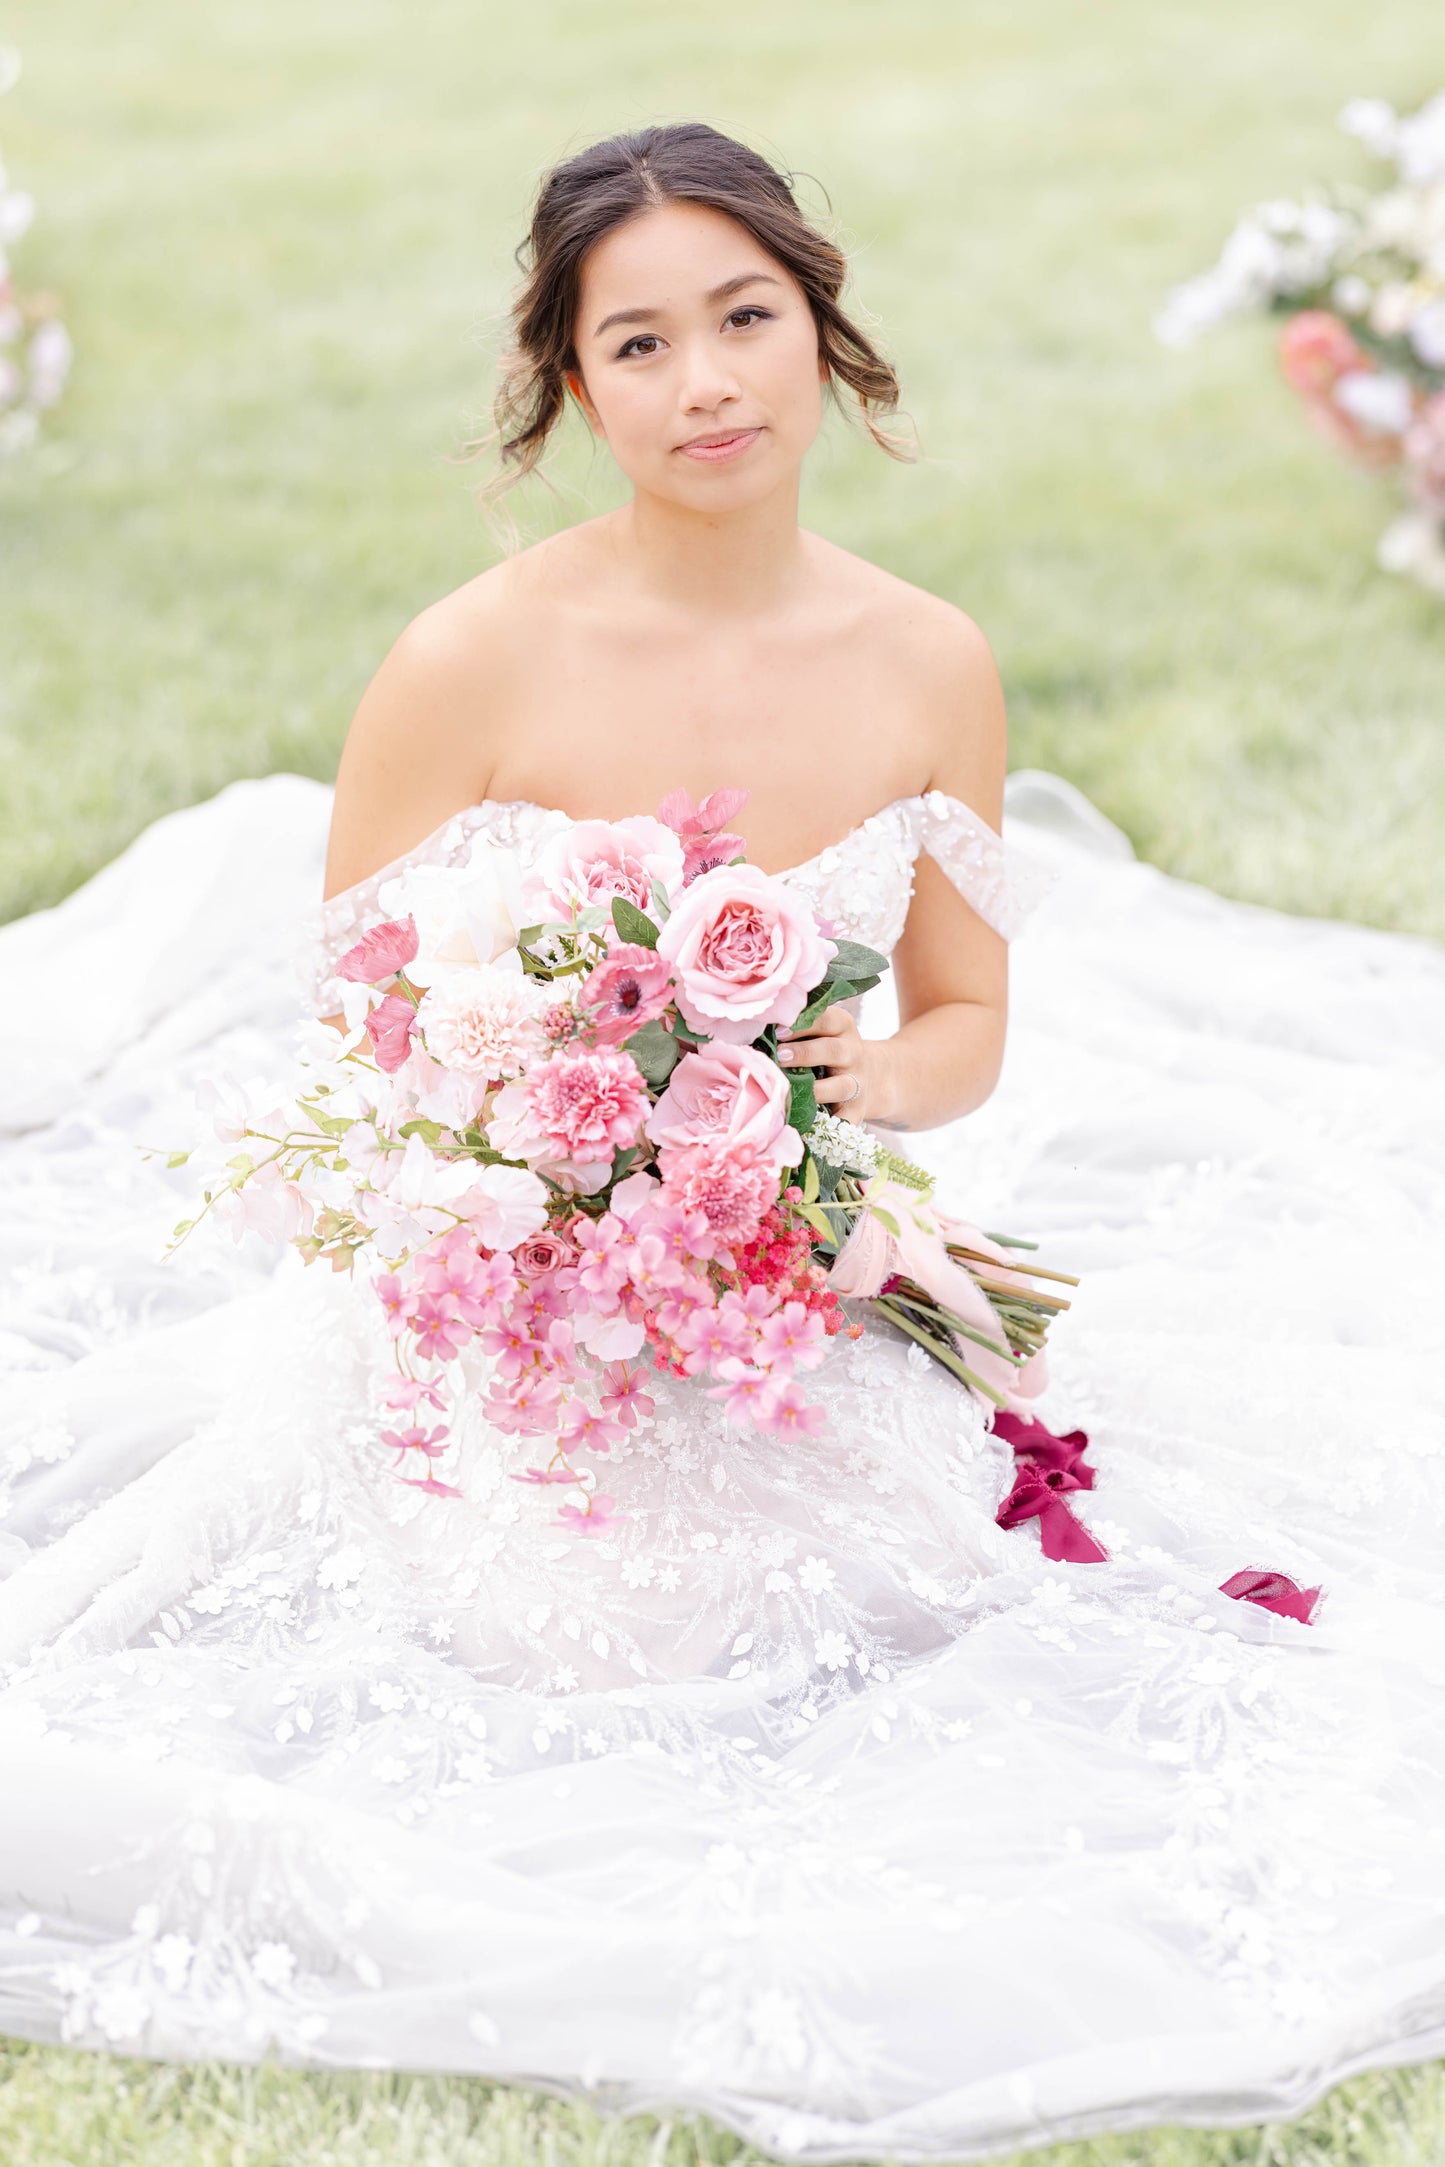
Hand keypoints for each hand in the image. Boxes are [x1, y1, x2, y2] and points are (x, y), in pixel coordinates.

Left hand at [777, 1005, 887, 1125]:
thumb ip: (796, 1030)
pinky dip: (829, 1125)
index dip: (803, 1025)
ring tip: (791, 1091)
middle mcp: (853, 1053)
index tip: (779, 1031)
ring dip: (816, 1090)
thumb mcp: (820, 1031)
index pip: (827, 1020)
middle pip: (834, 1050)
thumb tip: (757, 1032)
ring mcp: (858, 1083)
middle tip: (779, 1056)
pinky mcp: (857, 1110)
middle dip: (805, 1053)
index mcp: (842, 1027)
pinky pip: (846, 1120)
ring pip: (841, 1086)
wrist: (869, 1076)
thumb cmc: (827, 1049)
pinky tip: (808, 1127)